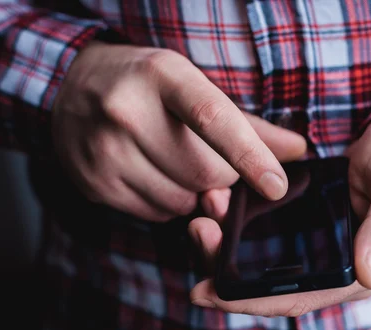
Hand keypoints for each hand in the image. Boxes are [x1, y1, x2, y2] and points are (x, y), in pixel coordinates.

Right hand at [51, 42, 306, 221]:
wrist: (71, 87)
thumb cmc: (149, 86)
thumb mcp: (194, 86)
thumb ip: (249, 124)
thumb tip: (298, 151)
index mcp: (163, 75)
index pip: (213, 120)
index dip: (250, 156)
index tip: (277, 186)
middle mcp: (126, 110)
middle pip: (205, 174)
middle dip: (222, 177)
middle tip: (210, 159)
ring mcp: (104, 150)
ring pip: (183, 201)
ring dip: (194, 193)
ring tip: (176, 163)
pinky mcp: (93, 182)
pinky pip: (156, 214)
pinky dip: (168, 203)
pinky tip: (154, 175)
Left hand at [188, 110, 370, 315]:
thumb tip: (369, 274)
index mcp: (358, 272)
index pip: (297, 299)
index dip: (251, 302)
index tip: (207, 293)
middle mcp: (334, 267)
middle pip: (270, 283)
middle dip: (227, 268)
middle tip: (196, 234)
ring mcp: (319, 245)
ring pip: (264, 260)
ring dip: (229, 244)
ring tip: (203, 216)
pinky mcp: (308, 223)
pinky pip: (269, 232)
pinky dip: (243, 223)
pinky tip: (222, 204)